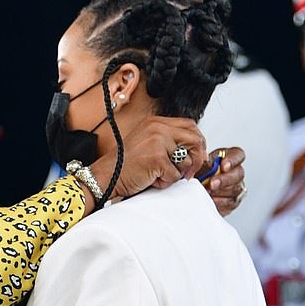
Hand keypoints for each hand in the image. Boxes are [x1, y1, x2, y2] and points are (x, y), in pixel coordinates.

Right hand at [87, 117, 207, 203]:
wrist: (106, 176)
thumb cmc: (124, 165)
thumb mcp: (147, 144)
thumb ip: (167, 142)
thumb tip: (193, 152)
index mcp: (156, 122)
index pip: (190, 126)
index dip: (198, 142)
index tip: (197, 157)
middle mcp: (158, 128)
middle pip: (195, 138)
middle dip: (197, 158)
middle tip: (190, 173)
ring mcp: (158, 141)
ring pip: (186, 160)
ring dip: (176, 173)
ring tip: (158, 175)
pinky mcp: (157, 158)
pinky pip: (175, 175)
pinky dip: (165, 182)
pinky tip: (151, 180)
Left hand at [203, 146, 246, 217]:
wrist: (195, 190)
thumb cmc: (200, 174)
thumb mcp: (199, 165)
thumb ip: (203, 164)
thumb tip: (199, 166)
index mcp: (229, 158)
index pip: (238, 155)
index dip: (232, 160)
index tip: (223, 166)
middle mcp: (236, 172)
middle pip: (238, 174)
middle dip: (224, 179)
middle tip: (212, 183)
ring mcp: (236, 187)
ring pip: (235, 189)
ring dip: (219, 192)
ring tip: (207, 192)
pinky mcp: (233, 201)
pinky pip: (229, 202)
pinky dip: (219, 202)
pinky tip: (211, 199)